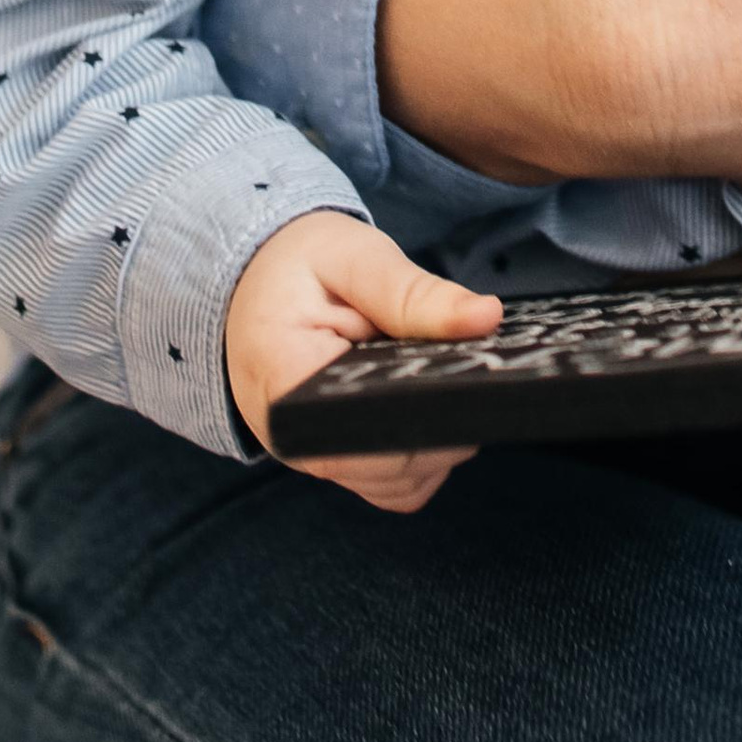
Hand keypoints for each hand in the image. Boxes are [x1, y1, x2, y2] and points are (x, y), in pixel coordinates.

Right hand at [224, 213, 501, 514]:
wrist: (256, 279)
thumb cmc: (298, 265)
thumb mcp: (354, 258)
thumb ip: (416, 293)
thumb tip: (486, 318)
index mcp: (285, 383)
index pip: (370, 433)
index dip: (431, 417)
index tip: (471, 380)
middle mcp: (294, 439)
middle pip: (394, 467)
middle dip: (444, 422)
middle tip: (469, 366)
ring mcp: (314, 458)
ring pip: (403, 483)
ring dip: (439, 440)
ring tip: (442, 377)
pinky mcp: (335, 462)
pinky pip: (396, 482)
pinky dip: (425, 451)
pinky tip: (430, 400)